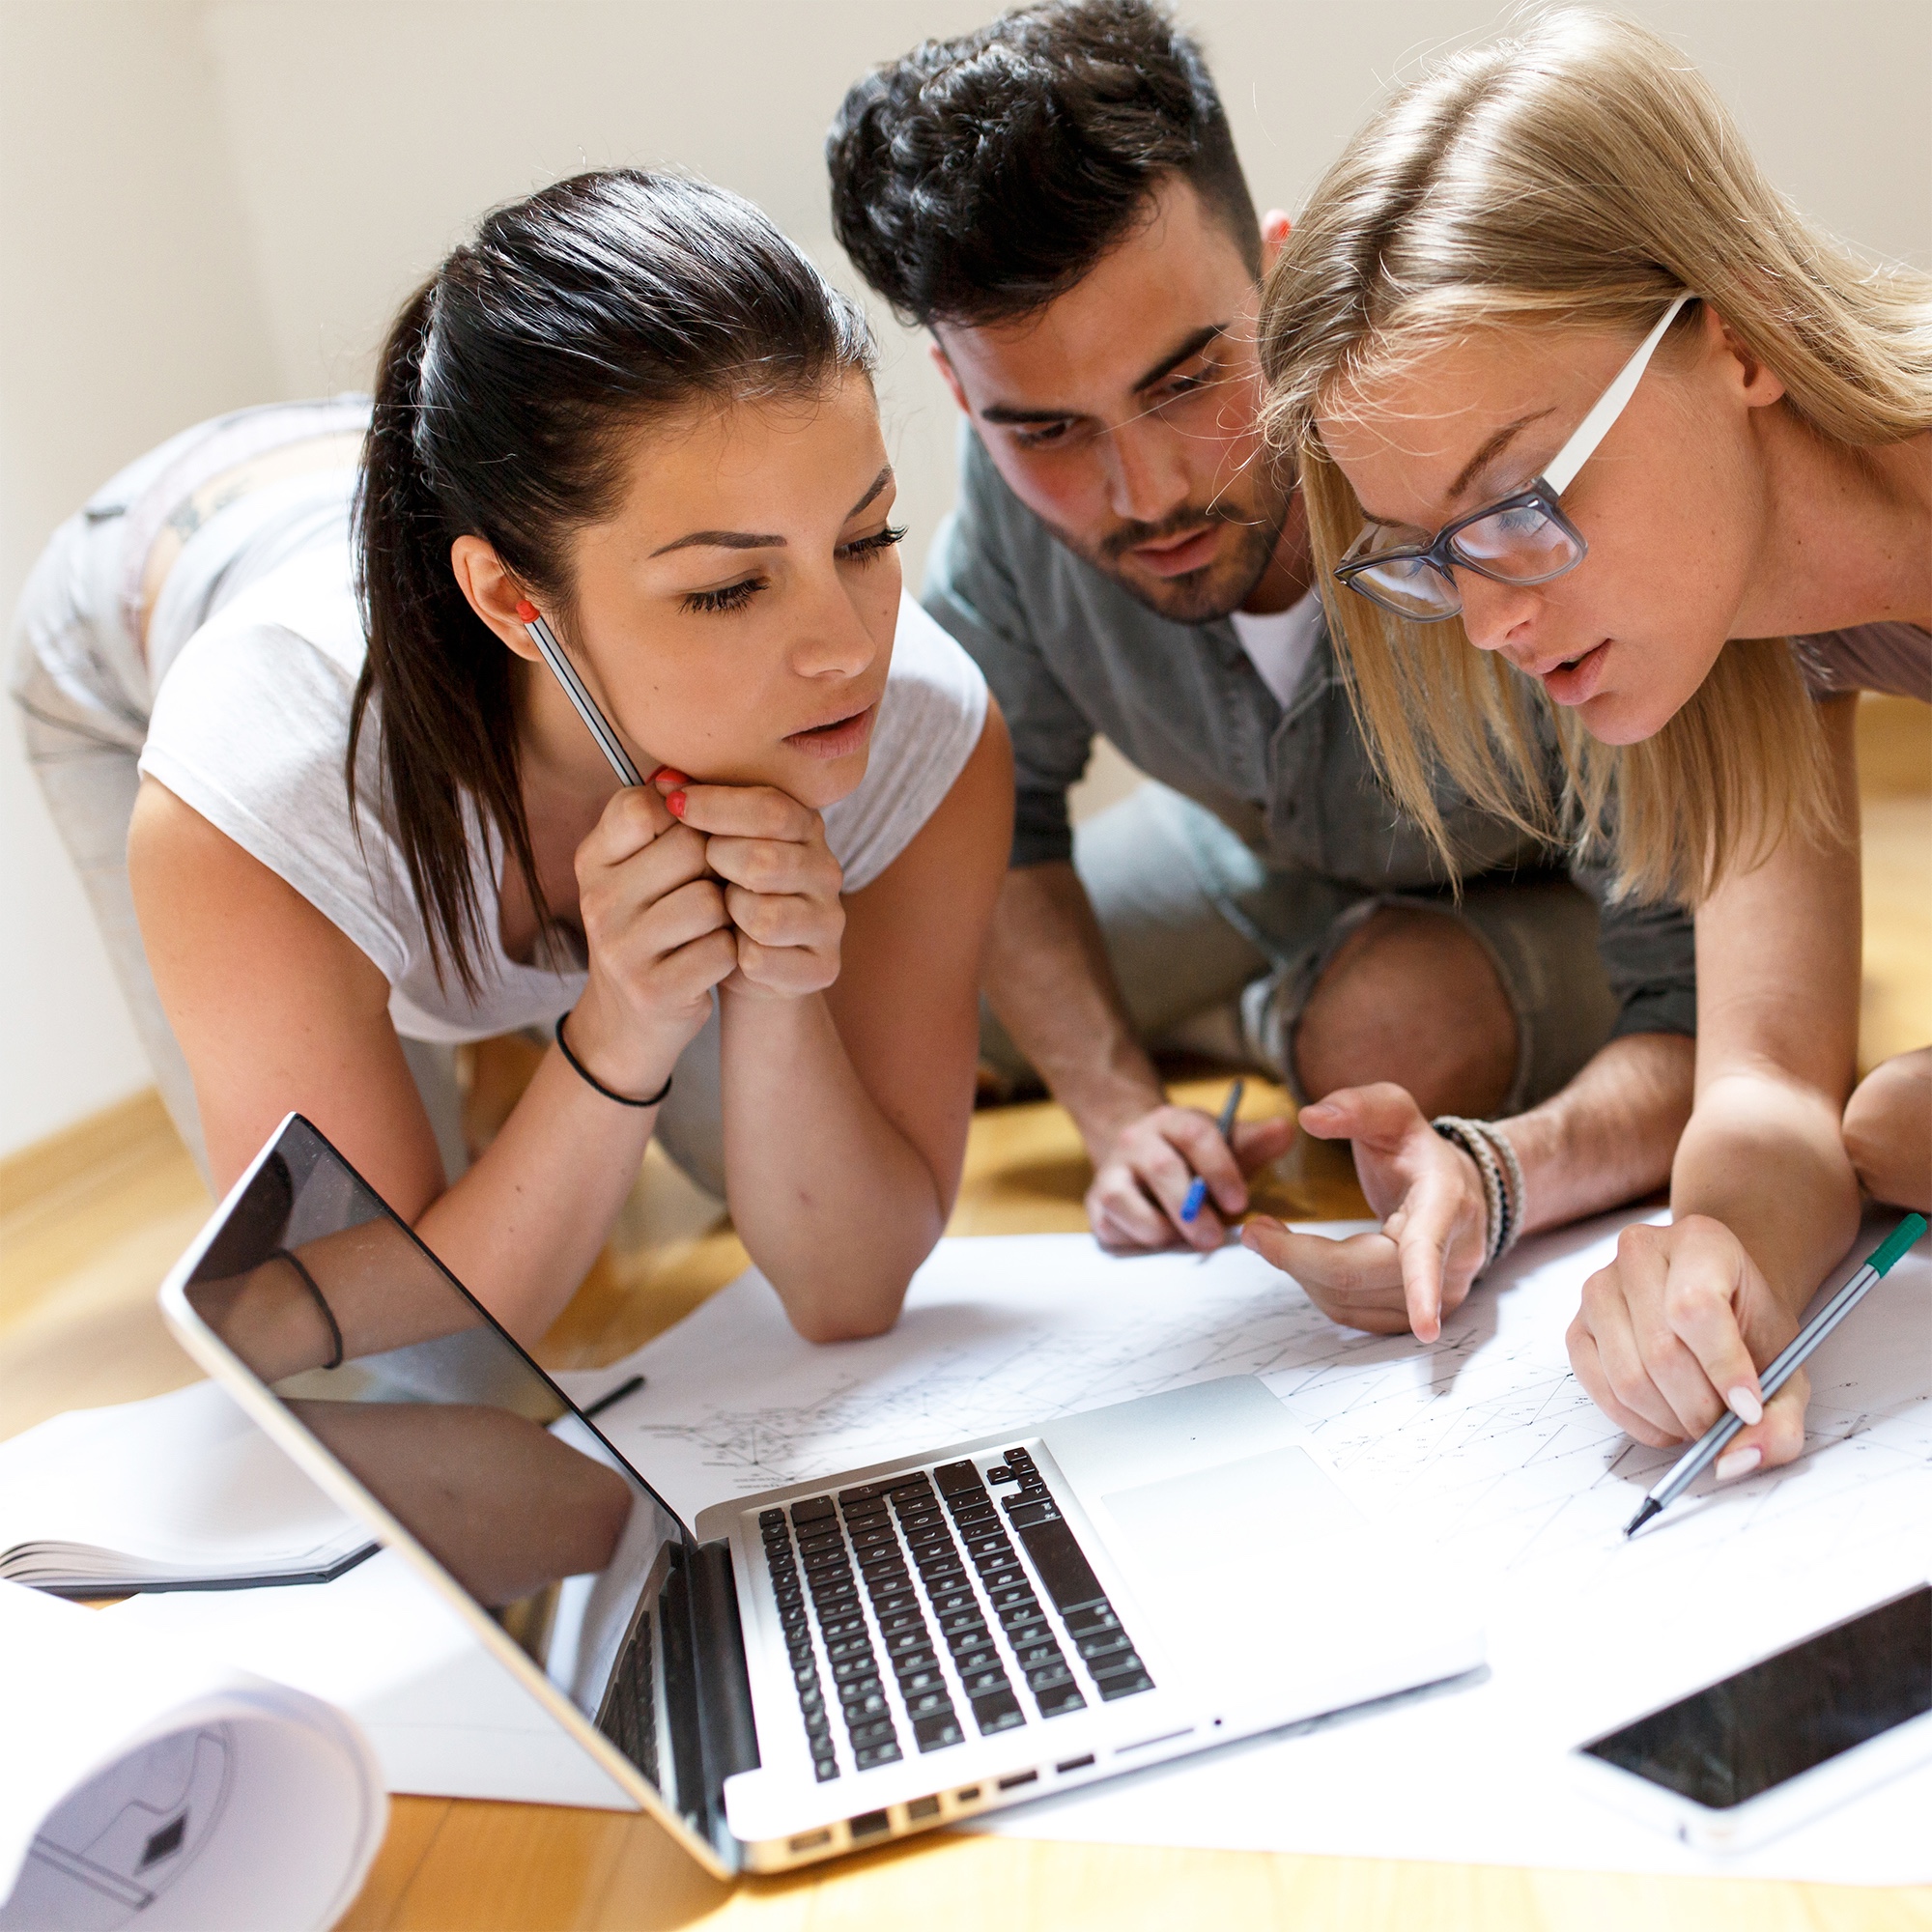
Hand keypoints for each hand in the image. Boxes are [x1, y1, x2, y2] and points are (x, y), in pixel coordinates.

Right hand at [568, 781, 736, 1094]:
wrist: (628, 1021)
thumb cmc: (647, 929)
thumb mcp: (634, 871)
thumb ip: (656, 822)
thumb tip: (677, 770)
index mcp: (591, 861)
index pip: (641, 807)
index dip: (684, 819)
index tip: (687, 843)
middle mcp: (597, 901)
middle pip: (690, 850)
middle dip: (715, 868)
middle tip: (706, 892)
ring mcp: (621, 948)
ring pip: (710, 901)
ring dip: (725, 916)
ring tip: (708, 930)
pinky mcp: (653, 989)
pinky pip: (721, 949)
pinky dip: (729, 954)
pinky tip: (710, 961)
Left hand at [659, 775, 845, 1002]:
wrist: (745, 963)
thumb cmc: (722, 892)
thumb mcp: (712, 842)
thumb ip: (697, 809)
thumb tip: (662, 782)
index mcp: (805, 829)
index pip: (771, 809)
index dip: (717, 806)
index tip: (674, 805)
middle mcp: (826, 871)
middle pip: (765, 861)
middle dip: (719, 864)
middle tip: (705, 870)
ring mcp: (828, 921)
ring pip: (764, 916)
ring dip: (730, 916)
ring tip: (724, 914)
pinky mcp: (822, 967)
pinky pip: (762, 960)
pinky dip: (736, 958)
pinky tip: (734, 951)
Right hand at [1086, 1103, 1293, 1252]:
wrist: (1139, 1156)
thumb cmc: (1193, 1158)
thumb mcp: (1224, 1146)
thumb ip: (1255, 1143)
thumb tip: (1286, 1130)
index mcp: (1172, 1121)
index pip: (1194, 1133)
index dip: (1218, 1169)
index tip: (1240, 1202)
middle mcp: (1136, 1140)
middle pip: (1160, 1167)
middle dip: (1189, 1207)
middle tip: (1213, 1238)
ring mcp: (1111, 1171)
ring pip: (1121, 1198)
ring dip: (1155, 1227)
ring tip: (1181, 1241)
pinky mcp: (1095, 1203)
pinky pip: (1107, 1225)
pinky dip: (1133, 1239)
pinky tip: (1157, 1243)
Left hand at [1239, 1083, 1486, 1340]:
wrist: (1459, 1190)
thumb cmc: (1418, 1151)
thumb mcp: (1393, 1111)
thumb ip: (1355, 1107)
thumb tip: (1310, 1117)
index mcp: (1445, 1203)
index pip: (1429, 1250)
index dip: (1423, 1287)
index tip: (1426, 1327)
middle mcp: (1450, 1257)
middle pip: (1361, 1276)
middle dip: (1298, 1257)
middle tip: (1253, 1231)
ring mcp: (1438, 1294)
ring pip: (1351, 1301)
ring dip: (1300, 1272)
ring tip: (1271, 1236)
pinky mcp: (1413, 1314)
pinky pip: (1352, 1313)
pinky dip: (1315, 1287)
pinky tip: (1301, 1259)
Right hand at [1568, 1213, 1804, 1473]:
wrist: (1720, 1299)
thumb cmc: (1749, 1325)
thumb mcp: (1788, 1365)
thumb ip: (1780, 1420)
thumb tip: (1735, 1462)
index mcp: (1700, 1241)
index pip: (1696, 1308)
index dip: (1723, 1368)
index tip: (1748, 1408)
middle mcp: (1639, 1252)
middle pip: (1661, 1351)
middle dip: (1699, 1407)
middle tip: (1723, 1424)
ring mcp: (1598, 1287)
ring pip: (1627, 1376)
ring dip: (1669, 1419)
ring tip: (1697, 1417)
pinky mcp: (1576, 1325)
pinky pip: (1598, 1387)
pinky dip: (1637, 1421)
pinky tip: (1666, 1416)